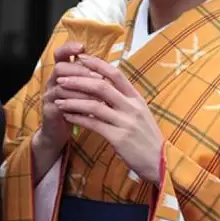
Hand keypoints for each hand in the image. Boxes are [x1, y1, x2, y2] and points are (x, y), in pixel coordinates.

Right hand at [30, 43, 100, 179]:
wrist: (58, 133)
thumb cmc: (75, 109)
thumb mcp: (83, 92)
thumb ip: (90, 79)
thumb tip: (110, 67)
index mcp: (61, 74)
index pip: (60, 54)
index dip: (68, 48)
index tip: (82, 47)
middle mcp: (52, 81)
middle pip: (60, 67)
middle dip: (79, 71)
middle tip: (98, 77)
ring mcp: (49, 96)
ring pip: (61, 86)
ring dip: (81, 89)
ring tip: (98, 94)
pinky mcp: (49, 111)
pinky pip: (60, 104)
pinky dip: (76, 105)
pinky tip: (90, 108)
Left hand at [55, 54, 164, 183]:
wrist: (160, 162)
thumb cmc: (147, 138)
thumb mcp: (140, 114)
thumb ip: (124, 100)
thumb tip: (105, 86)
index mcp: (136, 98)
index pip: (116, 74)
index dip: (97, 64)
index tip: (81, 58)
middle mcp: (132, 107)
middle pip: (102, 86)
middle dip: (78, 80)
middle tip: (61, 78)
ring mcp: (125, 122)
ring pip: (94, 105)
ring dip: (73, 101)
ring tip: (58, 99)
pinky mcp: (118, 138)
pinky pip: (94, 124)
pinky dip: (78, 118)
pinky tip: (67, 116)